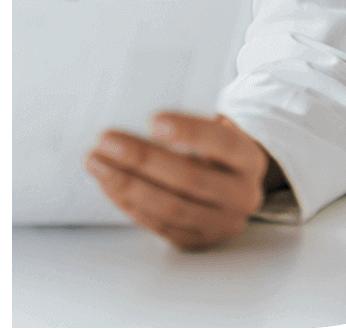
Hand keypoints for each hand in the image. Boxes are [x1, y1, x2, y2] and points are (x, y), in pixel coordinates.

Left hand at [85, 112, 271, 249]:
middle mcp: (242, 195)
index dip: (189, 132)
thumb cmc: (209, 142)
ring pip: (172, 207)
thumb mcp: (211, 124)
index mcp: (248, 158)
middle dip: (143, 159)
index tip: (152, 120)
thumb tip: (134, 105)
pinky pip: (159, 225)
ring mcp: (220, 223)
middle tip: (106, 140)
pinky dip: (129, 203)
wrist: (228, 178)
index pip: (222, 143)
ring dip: (128, 184)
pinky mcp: (197, 240)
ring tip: (96, 162)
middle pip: (190, 179)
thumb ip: (184, 117)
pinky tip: (107, 183)